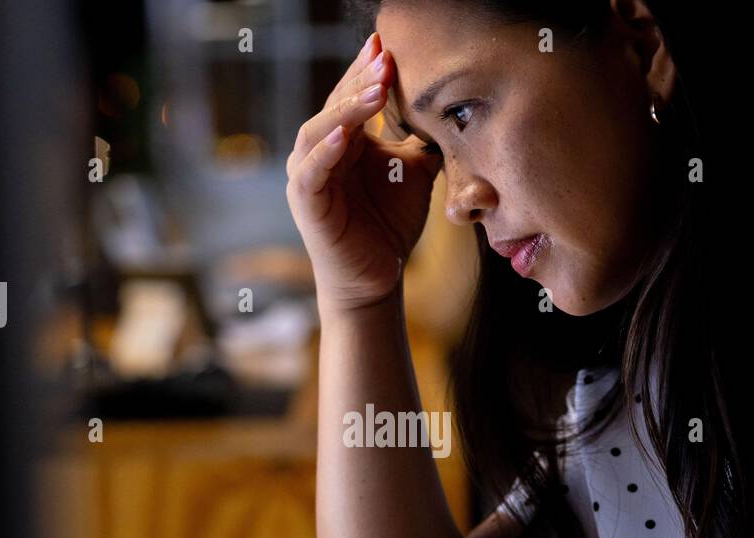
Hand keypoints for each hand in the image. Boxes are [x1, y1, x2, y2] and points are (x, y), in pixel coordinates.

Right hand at [285, 31, 441, 310]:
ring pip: (319, 130)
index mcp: (345, 140)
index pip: (352, 95)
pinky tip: (345, 133)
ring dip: (346, 108)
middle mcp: (320, 152)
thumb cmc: (390, 225)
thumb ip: (420, 141)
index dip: (367, 70)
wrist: (377, 276)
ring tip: (373, 90)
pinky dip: (326, 150)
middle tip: (384, 57)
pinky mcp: (306, 203)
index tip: (388, 44)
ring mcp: (309, 176)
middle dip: (359, 80)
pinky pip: (311, 171)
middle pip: (335, 105)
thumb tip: (447, 108)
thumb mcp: (414, 173)